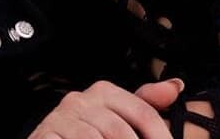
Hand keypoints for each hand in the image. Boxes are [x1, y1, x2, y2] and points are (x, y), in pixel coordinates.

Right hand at [26, 78, 182, 138]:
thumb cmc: (89, 132)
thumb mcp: (117, 116)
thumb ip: (144, 103)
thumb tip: (176, 85)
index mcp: (102, 92)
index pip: (142, 111)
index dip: (161, 137)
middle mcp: (79, 100)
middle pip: (120, 131)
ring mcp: (59, 119)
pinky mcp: (44, 135)